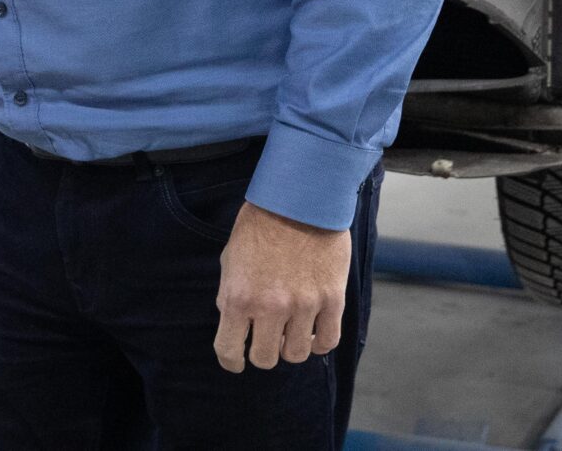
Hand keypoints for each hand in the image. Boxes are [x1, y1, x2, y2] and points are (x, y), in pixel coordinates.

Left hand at [213, 201, 349, 372]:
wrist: (299, 200)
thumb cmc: (260, 225)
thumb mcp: (230, 259)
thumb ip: (230, 295)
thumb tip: (235, 323)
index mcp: (239, 297)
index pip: (229, 350)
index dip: (231, 361)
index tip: (236, 361)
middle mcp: (271, 307)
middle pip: (265, 359)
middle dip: (262, 353)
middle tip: (266, 341)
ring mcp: (304, 306)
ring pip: (297, 354)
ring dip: (291, 347)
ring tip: (290, 332)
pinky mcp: (332, 300)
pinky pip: (327, 341)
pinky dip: (319, 342)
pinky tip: (313, 332)